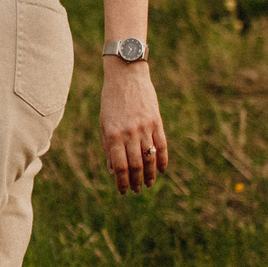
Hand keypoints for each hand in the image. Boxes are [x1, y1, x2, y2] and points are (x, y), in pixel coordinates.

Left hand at [101, 65, 168, 193]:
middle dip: (136, 182)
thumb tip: (112, 169)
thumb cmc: (111, 100)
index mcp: (113, 134)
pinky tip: (162, 170)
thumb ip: (109, 146)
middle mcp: (129, 133)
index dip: (121, 182)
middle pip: (135, 165)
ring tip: (149, 184)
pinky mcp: (156, 121)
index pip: (119, 167)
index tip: (123, 191)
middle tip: (137, 191)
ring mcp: (145, 127)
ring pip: (149, 158)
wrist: (126, 75)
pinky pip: (162, 146)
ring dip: (150, 175)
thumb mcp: (104, 122)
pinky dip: (163, 160)